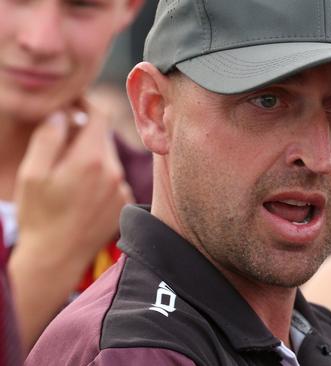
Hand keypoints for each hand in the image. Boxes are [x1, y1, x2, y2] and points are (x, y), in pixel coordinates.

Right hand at [9, 99, 132, 352]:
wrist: (56, 259)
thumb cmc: (39, 216)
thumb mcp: (32, 174)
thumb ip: (49, 137)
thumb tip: (63, 114)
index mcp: (91, 159)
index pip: (101, 115)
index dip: (86, 105)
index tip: (72, 106)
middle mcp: (114, 172)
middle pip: (103, 137)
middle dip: (84, 134)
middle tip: (59, 146)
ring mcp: (122, 189)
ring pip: (109, 159)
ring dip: (91, 158)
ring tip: (66, 178)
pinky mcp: (124, 204)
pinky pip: (114, 179)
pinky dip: (100, 178)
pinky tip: (80, 196)